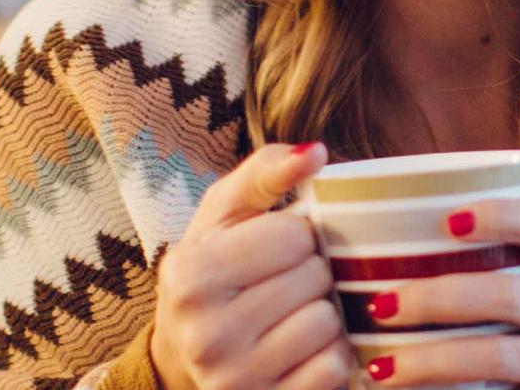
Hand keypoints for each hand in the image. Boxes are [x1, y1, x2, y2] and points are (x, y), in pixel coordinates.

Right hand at [150, 142, 352, 389]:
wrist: (186, 351)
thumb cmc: (216, 264)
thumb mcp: (226, 210)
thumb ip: (267, 170)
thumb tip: (316, 152)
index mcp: (191, 274)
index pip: (294, 237)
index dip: (299, 233)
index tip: (280, 243)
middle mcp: (206, 334)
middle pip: (314, 279)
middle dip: (313, 270)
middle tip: (288, 278)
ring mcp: (235, 380)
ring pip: (327, 323)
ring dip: (323, 310)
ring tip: (294, 308)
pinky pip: (333, 368)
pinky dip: (330, 352)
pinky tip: (302, 345)